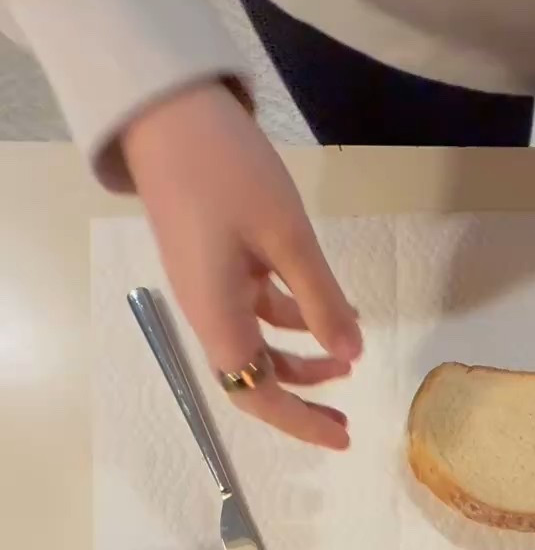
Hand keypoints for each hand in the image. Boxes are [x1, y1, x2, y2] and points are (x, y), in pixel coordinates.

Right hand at [122, 82, 360, 449]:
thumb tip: (352, 353)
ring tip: (349, 356)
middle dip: (303, 397)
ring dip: (302, 356)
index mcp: (217, 316)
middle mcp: (209, 311)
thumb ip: (320, 300)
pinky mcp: (218, 261)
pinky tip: (331, 307)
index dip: (298, 421)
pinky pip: (257, 306)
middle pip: (254, 375)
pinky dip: (294, 314)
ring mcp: (212, 286)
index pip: (255, 391)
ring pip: (259, 342)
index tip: (341, 437)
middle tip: (348, 413)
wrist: (168, 113)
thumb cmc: (226, 171)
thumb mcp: (287, 236)